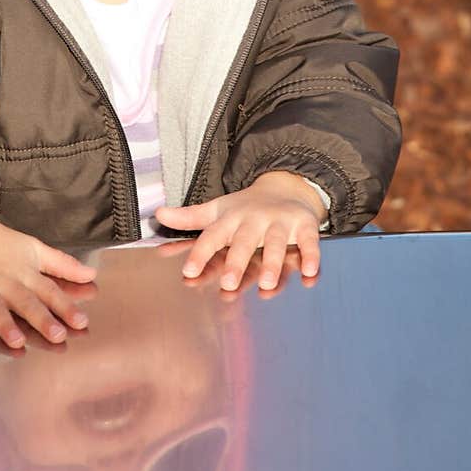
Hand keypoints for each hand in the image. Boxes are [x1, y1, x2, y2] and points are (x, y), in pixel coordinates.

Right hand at [0, 205, 96, 346]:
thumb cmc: (0, 244)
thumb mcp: (34, 249)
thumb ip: (62, 264)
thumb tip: (92, 274)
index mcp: (25, 274)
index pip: (49, 292)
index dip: (65, 307)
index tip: (82, 322)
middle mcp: (5, 283)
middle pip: (25, 302)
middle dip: (41, 319)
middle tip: (57, 336)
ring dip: (4, 325)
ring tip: (16, 341)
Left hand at [154, 171, 323, 289]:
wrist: (285, 187)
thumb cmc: (246, 208)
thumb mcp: (218, 210)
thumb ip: (189, 217)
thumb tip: (158, 215)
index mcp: (231, 218)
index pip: (213, 236)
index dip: (201, 253)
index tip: (189, 272)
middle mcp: (255, 219)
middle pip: (244, 241)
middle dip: (236, 261)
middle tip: (228, 284)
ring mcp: (280, 221)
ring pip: (276, 242)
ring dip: (272, 262)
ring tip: (266, 283)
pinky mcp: (304, 225)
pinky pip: (309, 241)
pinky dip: (312, 256)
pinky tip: (310, 273)